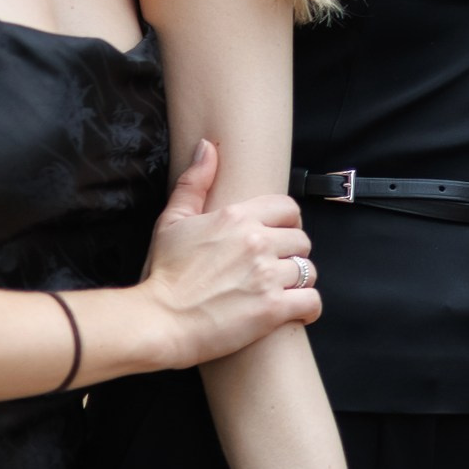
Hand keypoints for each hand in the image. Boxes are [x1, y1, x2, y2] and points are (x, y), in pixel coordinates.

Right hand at [139, 139, 318, 366]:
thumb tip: (207, 147)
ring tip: (280, 292)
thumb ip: (194, 182)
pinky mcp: (273, 309)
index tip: (277, 239)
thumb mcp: (172, 221)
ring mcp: (267, 275)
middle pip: (301, 241)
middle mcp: (257, 241)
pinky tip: (294, 313)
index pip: (288, 209)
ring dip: (298, 283)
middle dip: (290, 255)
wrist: (157, 322)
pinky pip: (311, 302)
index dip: (286, 225)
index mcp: (237, 217)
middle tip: (274, 270)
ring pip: (308, 271)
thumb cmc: (163, 274)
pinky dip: (306, 309)